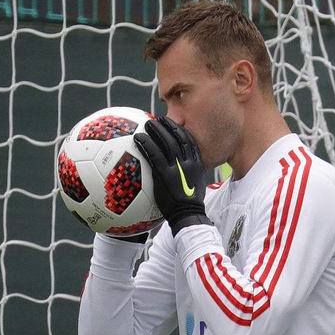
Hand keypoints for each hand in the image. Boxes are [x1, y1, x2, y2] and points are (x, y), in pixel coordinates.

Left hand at [134, 116, 211, 235]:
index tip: (172, 123)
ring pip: (167, 143)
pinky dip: (146, 145)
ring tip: (147, 123)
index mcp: (197, 164)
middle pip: (179, 137)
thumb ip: (187, 174)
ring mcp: (178, 168)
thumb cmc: (188, 205)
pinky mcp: (166, 175)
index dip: (180, 130)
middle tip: (158, 119)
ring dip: (156, 131)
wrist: (188, 215)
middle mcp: (189, 163)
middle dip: (168, 125)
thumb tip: (177, 170)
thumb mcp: (194, 186)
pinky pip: (154, 155)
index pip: (190, 141)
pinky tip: (137, 139)